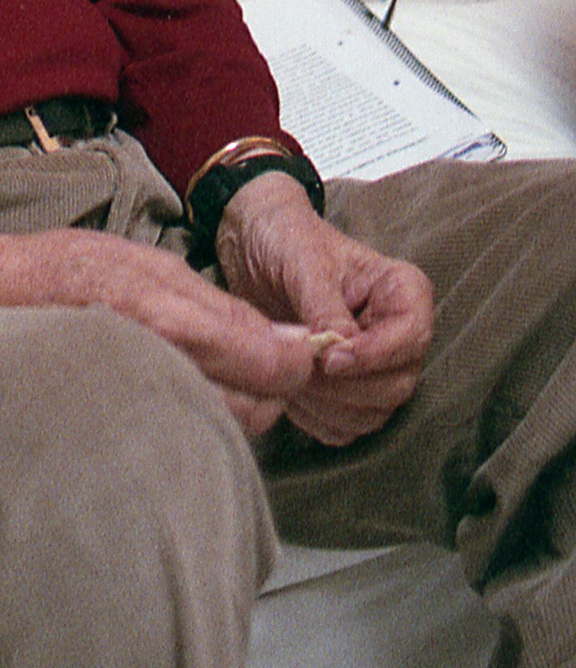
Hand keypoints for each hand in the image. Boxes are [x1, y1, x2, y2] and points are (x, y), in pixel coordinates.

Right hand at [0, 222, 330, 437]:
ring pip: (229, 427)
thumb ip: (224, 311)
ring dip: (236, 402)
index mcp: (172, 323)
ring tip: (208, 364)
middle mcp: (163, 371)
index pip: (275, 368)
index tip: (296, 345)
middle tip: (245, 350)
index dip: (297, 358)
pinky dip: (201, 414)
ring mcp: (146, 404)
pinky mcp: (132, 426)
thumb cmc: (65, 272)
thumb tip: (293, 343)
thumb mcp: (151, 266)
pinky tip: (181, 385)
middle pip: (260, 410)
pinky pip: (191, 432)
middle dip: (267, 385)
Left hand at [213, 173, 432, 444]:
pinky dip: (315, 417)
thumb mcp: (304, 263)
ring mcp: (376, 368)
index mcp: (402, 292)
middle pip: (397, 384)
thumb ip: (325, 307)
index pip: (413, 337)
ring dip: (327, 404)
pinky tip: (287, 390)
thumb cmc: (286, 241)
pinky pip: (345, 426)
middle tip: (297, 367)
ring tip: (287, 374)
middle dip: (344, 386)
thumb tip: (338, 350)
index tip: (328, 358)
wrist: (253, 248)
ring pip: (373, 412)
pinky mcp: (349, 392)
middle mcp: (398, 335)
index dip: (374, 356)